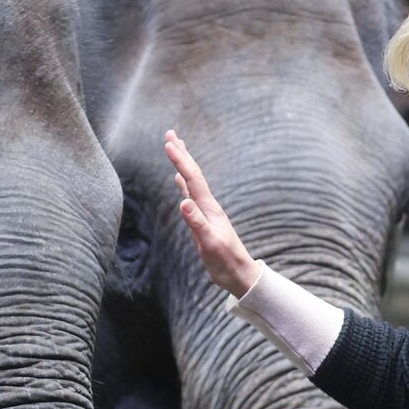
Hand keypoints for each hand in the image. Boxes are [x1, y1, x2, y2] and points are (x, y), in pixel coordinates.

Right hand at [163, 129, 259, 296]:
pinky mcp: (203, 220)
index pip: (193, 179)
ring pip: (192, 182)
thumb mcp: (210, 243)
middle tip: (170, 134)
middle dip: (182, 154)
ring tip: (175, 148)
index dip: (180, 160)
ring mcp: (205, 212)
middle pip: (193, 174)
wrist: (239, 274)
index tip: (168, 143)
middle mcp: (208, 206)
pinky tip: (179, 180)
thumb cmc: (226, 262)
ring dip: (182, 164)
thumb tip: (183, 203)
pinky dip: (183, 184)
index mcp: (209, 209)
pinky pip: (191, 195)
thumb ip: (197, 223)